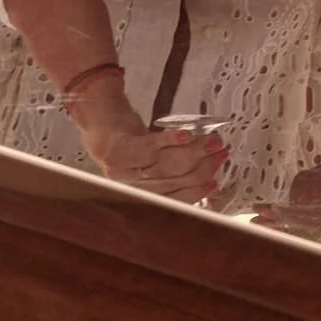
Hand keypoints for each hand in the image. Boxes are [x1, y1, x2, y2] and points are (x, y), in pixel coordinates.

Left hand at [71, 84, 228, 202]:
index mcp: (140, 195)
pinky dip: (170, 140)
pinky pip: (148, 147)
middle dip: (201, 168)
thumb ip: (175, 173)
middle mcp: (129, 187)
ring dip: (194, 152)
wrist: (99, 120)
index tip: (215, 181)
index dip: (196, 192)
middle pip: (172, 181)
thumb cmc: (129, 144)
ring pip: (165, 164)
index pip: (173, 200)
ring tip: (213, 140)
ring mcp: (121, 169)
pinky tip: (187, 135)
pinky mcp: (117, 148)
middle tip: (220, 152)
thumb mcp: (150, 164)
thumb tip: (210, 176)